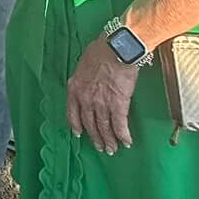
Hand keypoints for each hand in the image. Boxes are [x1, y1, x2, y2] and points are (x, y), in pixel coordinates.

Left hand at [68, 34, 142, 154]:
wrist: (115, 49)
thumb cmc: (100, 52)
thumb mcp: (82, 65)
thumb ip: (83, 78)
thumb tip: (88, 82)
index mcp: (74, 88)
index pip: (72, 113)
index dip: (76, 126)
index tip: (79, 134)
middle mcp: (85, 99)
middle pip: (89, 123)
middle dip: (96, 137)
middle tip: (101, 147)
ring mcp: (101, 103)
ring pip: (104, 127)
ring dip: (109, 140)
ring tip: (112, 149)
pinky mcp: (118, 105)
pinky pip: (120, 125)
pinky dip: (123, 135)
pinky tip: (126, 142)